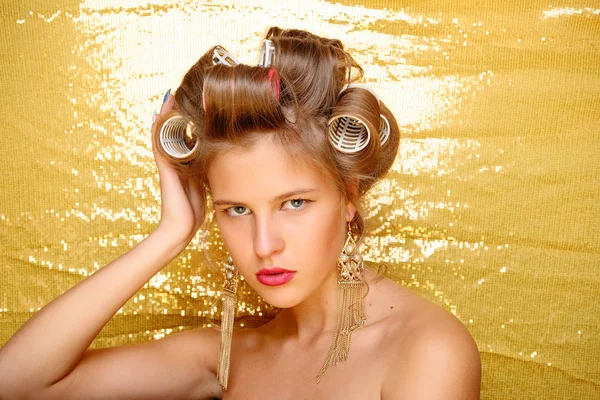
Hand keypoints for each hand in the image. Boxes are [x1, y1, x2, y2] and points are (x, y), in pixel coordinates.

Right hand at [151, 93, 204, 244]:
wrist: (181, 227)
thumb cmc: (194, 211)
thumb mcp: (206, 186)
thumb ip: (210, 174)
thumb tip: (226, 164)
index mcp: (185, 165)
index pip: (185, 138)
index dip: (187, 122)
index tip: (193, 104)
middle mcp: (174, 161)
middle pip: (173, 132)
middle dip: (176, 114)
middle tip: (178, 92)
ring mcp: (167, 164)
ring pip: (165, 134)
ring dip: (166, 116)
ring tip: (169, 96)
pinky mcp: (164, 168)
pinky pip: (160, 143)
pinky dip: (159, 128)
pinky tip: (160, 113)